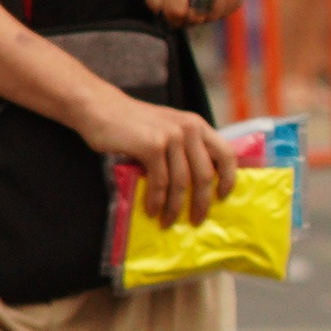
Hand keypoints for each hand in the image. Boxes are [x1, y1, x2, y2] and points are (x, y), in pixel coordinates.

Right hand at [74, 91, 236, 226]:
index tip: (223, 197)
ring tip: (168, 222)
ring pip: (181, 182)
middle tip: (196, 220)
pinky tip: (152, 211)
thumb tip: (198, 185)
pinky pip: (159, 182)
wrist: (100, 108)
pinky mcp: (152, 146)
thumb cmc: (132, 124)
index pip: (226, 153)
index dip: (229, 178)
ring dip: (175, 207)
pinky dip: (156, 201)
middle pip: (205, 174)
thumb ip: (184, 147)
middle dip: (201, 203)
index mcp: (196, 125)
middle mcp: (189, 128)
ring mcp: (171, 136)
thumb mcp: (167, 128)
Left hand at [142, 0, 255, 26]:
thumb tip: (165, 17)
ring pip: (215, 15)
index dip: (172, 18)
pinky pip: (231, 9)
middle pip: (197, 16)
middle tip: (187, 4)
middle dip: (190, 17)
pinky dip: (222, 7)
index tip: (173, 11)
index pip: (176, 10)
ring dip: (206, 13)